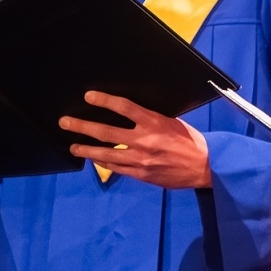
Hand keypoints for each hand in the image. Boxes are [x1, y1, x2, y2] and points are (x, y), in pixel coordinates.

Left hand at [61, 91, 211, 188]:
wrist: (205, 166)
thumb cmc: (190, 141)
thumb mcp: (172, 123)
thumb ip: (150, 121)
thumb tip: (129, 116)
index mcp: (154, 122)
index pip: (124, 108)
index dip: (104, 100)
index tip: (89, 96)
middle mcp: (144, 140)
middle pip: (106, 132)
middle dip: (82, 126)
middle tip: (65, 122)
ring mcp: (140, 159)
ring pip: (105, 154)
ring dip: (86, 149)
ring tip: (73, 147)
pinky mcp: (140, 174)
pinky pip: (116, 167)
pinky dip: (104, 163)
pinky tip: (96, 159)